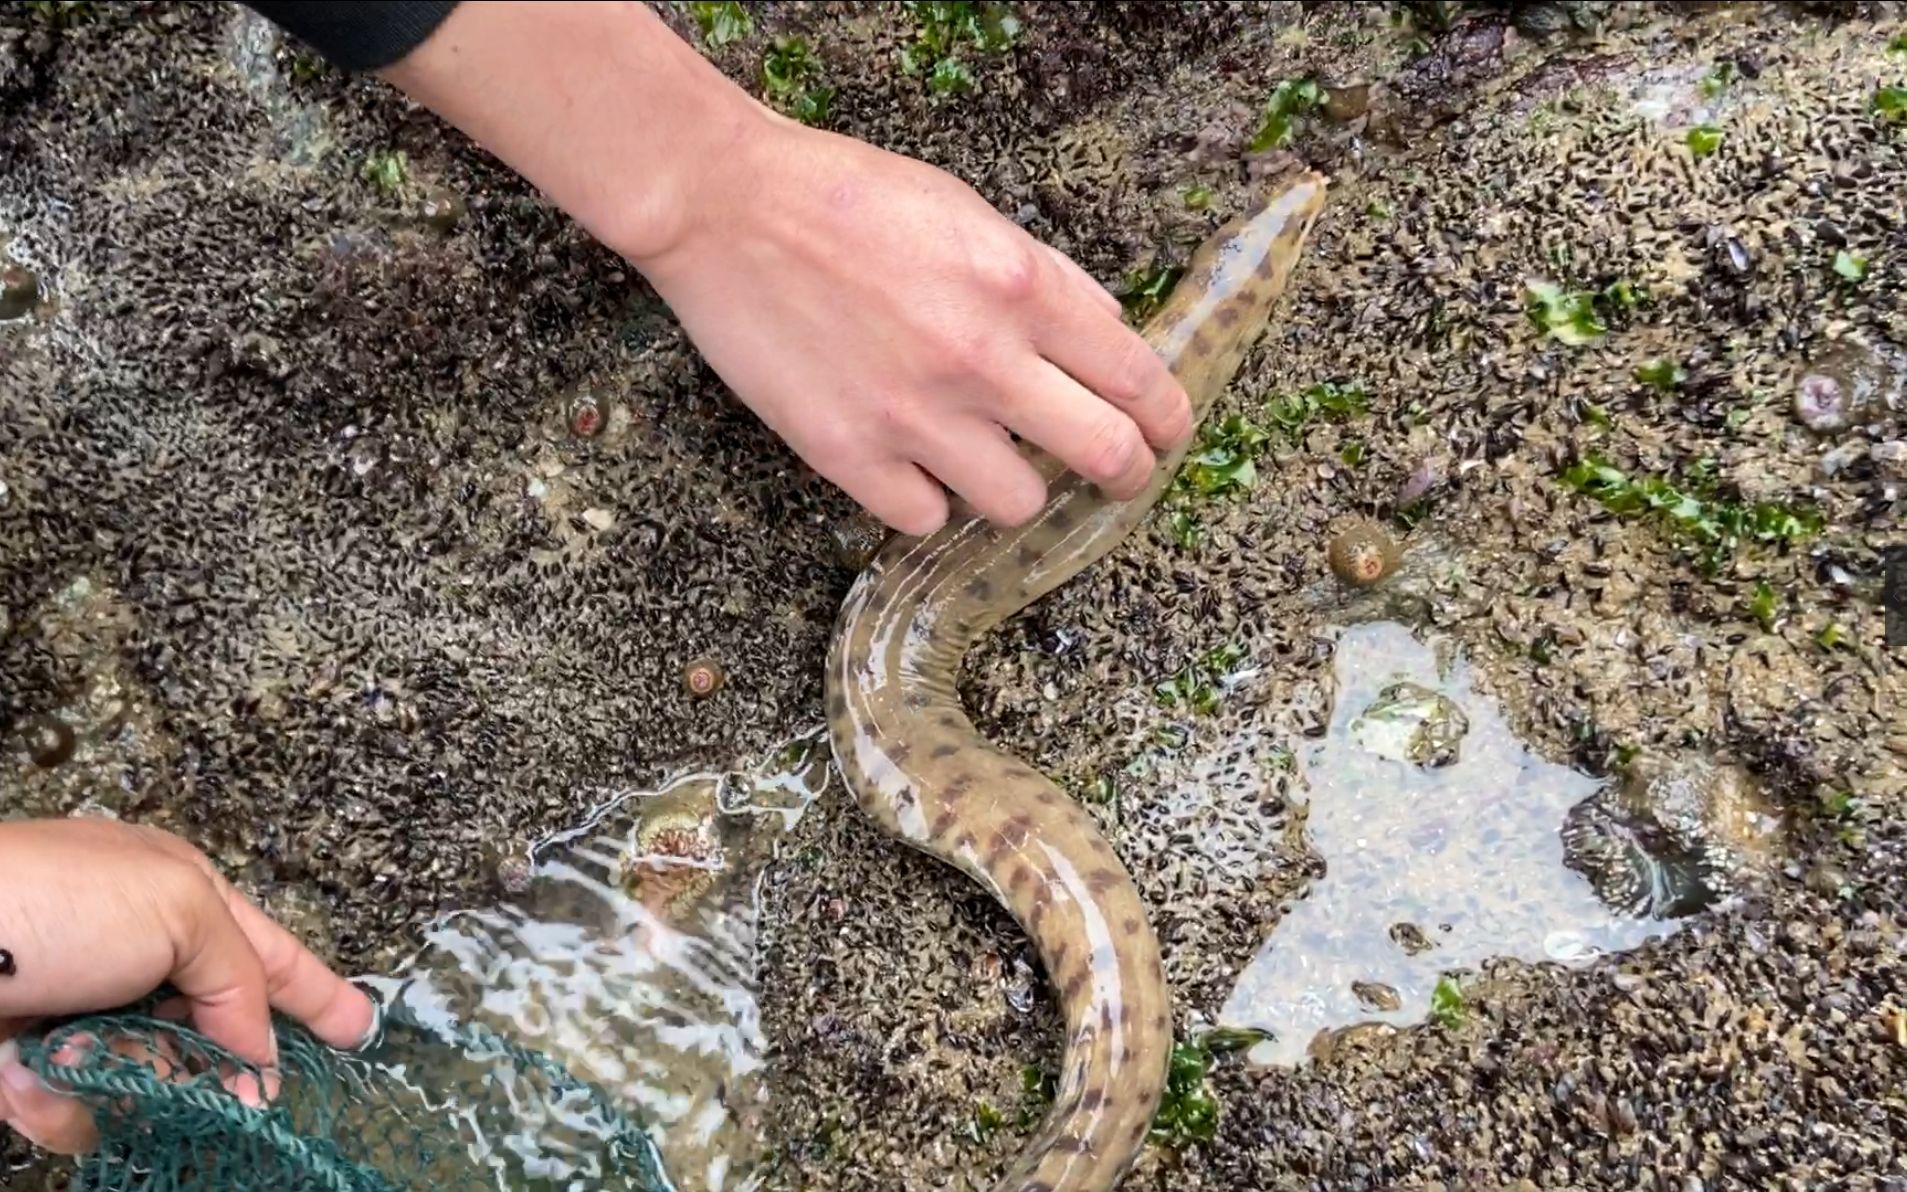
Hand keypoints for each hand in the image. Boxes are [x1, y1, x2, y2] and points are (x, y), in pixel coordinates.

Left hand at [0, 818, 374, 1154]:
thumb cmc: (48, 904)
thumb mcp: (179, 914)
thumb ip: (240, 980)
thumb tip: (254, 1056)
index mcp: (177, 894)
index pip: (269, 951)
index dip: (317, 993)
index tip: (359, 1031)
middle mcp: (130, 949)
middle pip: (208, 1025)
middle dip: (215, 1059)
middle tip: (236, 1098)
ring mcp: (75, 1005)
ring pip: (147, 1072)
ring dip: (130, 1078)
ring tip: (84, 1052)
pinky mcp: (22, 1057)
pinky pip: (73, 1102)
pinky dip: (62, 1103)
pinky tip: (34, 1075)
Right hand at [381, 2, 1191, 536]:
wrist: (724, 207)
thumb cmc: (844, 195)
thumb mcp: (967, 209)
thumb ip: (1043, 275)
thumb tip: (1104, 328)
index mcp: (1020, 287)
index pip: (1135, 377)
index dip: (1167, 418)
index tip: (1168, 434)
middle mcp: (982, 359)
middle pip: (1103, 456)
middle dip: (1126, 473)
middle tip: (1118, 477)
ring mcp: (914, 416)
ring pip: (1017, 503)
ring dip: (1014, 486)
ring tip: (986, 457)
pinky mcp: (848, 455)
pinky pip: (925, 519)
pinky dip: (927, 499)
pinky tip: (911, 464)